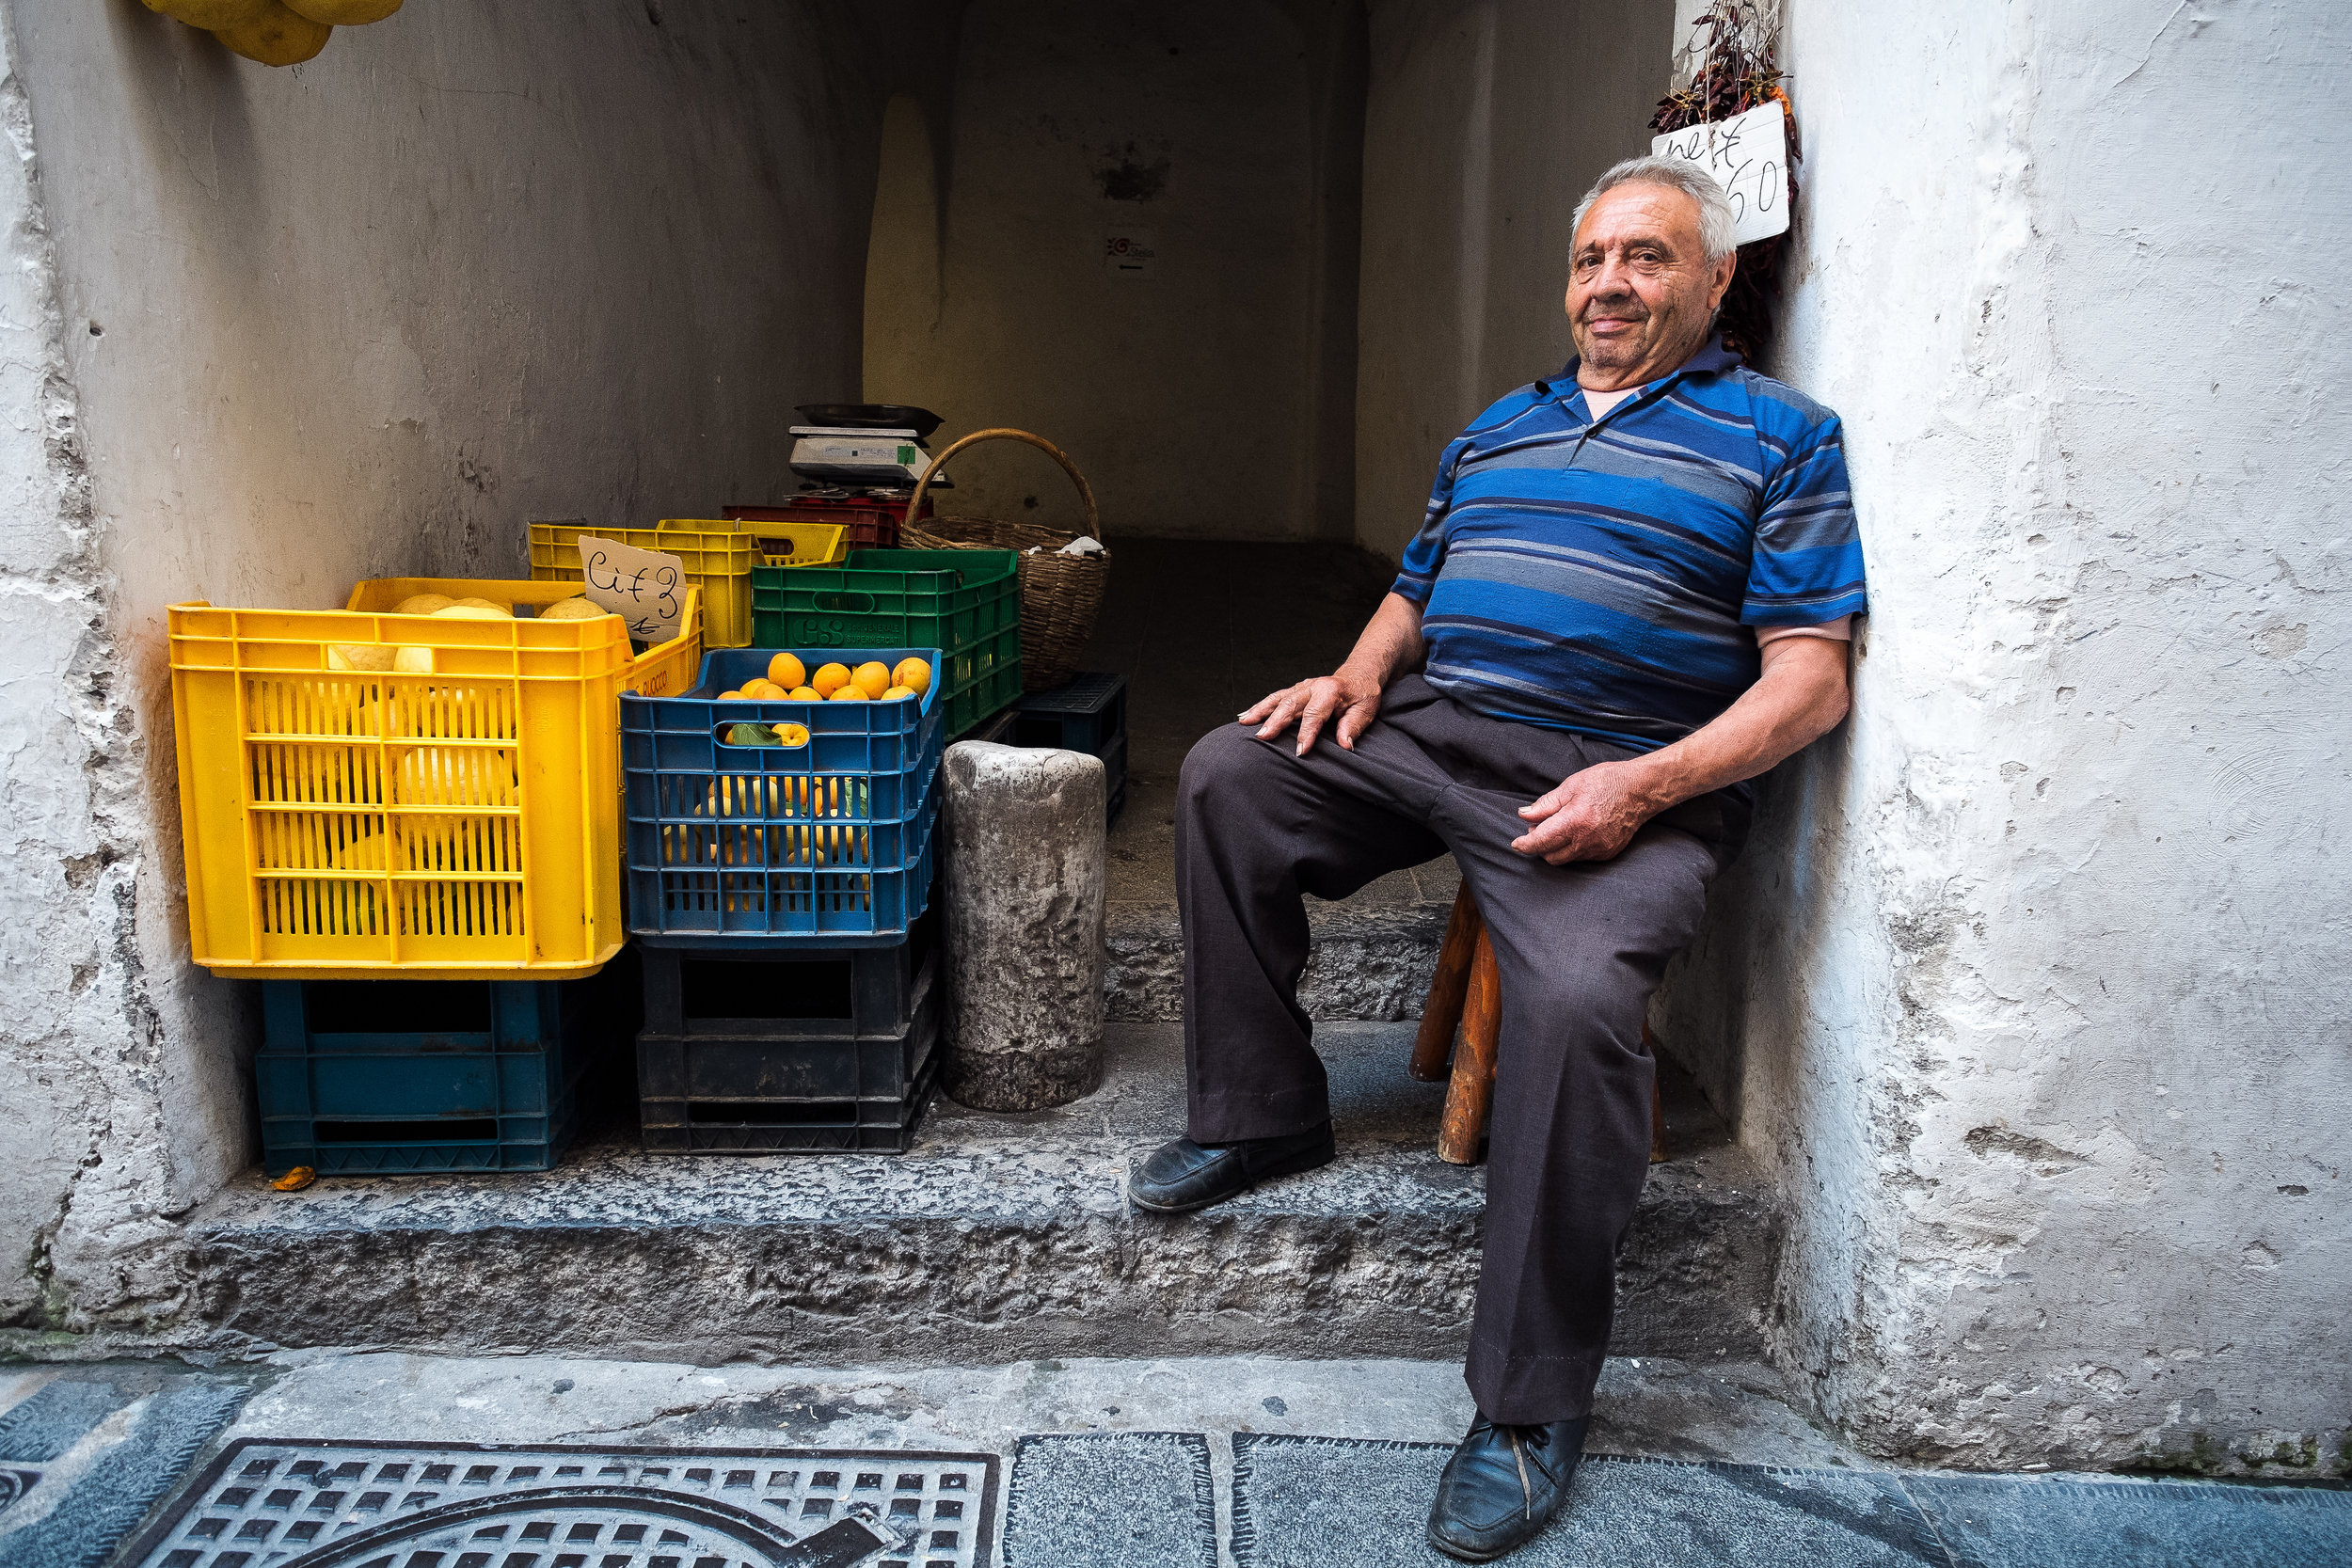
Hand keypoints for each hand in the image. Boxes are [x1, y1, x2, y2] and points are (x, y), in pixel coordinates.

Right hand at [1239, 667, 1384, 754]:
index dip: (1306, 733)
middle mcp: (1312, 686)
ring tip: (1244, 723)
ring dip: (1260, 711)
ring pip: (1277, 698)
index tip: (1300, 751)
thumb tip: (1344, 745)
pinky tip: (1245, 716)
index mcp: (1330, 691)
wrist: (1359, 675)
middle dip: (1275, 722)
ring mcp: (1301, 687)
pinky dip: (1259, 706)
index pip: (1315, 714)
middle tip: (1262, 738)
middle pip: (1290, 704)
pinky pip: (1275, 697)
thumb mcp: (1366, 710)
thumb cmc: (1363, 695)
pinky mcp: (1295, 690)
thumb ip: (1353, 726)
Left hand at [1511, 760, 1662, 863]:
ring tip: (1557, 828)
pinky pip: (1581, 858)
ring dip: (1555, 848)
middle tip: (1538, 828)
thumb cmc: (1606, 782)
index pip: (1541, 842)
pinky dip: (1572, 849)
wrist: (1640, 790)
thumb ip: (1546, 805)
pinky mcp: (1608, 853)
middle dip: (1540, 846)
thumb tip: (1524, 816)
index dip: (1525, 845)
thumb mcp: (1570, 786)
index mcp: (1575, 821)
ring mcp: (1599, 850)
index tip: (1516, 843)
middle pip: (1551, 856)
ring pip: (1566, 859)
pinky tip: (1575, 832)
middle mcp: (1587, 840)